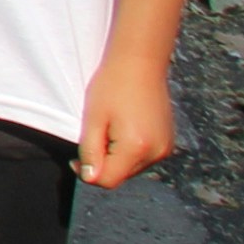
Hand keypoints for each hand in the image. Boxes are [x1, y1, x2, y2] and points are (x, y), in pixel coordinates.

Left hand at [78, 57, 178, 187]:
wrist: (140, 63)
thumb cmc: (111, 87)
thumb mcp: (92, 120)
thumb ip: (90, 152)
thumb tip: (90, 178)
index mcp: (136, 148)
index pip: (108, 180)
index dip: (87, 173)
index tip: (74, 158)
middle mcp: (156, 153)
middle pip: (121, 176)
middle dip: (102, 164)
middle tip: (93, 136)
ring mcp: (165, 148)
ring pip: (131, 168)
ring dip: (115, 158)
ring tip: (109, 128)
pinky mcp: (168, 143)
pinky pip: (143, 158)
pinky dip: (129, 152)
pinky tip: (123, 129)